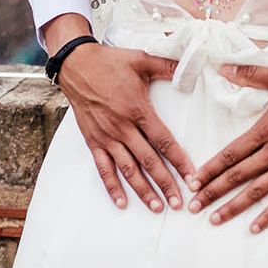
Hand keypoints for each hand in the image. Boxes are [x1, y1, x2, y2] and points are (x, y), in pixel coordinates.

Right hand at [46, 16, 192, 211]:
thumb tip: (192, 67)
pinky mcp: (93, 141)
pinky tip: (122, 202)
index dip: (179, 160)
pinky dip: (112, 186)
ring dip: (143, 190)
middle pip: (148, 161)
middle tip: (179, 202)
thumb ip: (168, 66)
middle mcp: (122, 127)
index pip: (163, 140)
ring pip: (128, 169)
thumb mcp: (142, 59)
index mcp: (138, 109)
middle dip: (166, 183)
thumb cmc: (111, 62)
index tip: (191, 177)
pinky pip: (103, 168)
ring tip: (157, 207)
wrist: (76, 65)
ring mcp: (107, 136)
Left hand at [186, 66, 267, 232]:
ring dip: (234, 207)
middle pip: (238, 176)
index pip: (231, 153)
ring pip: (257, 191)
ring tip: (215, 219)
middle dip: (213, 192)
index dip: (210, 169)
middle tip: (193, 205)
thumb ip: (251, 74)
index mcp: (267, 129)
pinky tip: (255, 227)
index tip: (194, 180)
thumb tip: (224, 68)